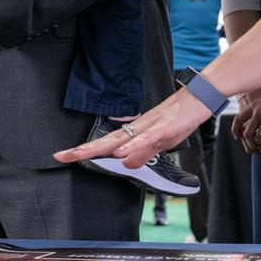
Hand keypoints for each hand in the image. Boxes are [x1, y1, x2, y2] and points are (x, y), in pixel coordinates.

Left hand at [54, 87, 210, 169]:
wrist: (200, 97)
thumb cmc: (181, 117)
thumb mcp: (161, 142)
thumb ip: (144, 152)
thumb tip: (125, 163)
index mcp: (136, 132)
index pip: (107, 143)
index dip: (86, 150)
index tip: (65, 155)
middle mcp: (138, 128)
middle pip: (107, 141)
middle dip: (83, 149)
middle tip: (61, 156)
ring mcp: (150, 127)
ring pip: (121, 139)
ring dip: (101, 148)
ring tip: (81, 154)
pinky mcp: (164, 128)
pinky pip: (146, 138)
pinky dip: (132, 145)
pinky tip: (120, 152)